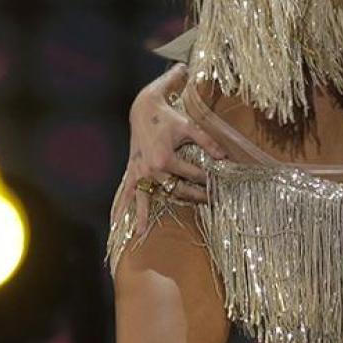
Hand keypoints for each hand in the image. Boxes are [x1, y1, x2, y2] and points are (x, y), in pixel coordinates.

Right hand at [116, 64, 227, 236]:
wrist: (143, 109)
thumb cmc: (167, 117)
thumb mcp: (189, 126)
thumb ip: (207, 141)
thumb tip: (224, 156)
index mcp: (165, 159)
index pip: (192, 175)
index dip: (206, 180)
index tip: (217, 184)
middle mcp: (151, 170)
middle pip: (175, 190)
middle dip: (193, 197)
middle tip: (209, 201)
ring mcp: (140, 173)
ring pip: (150, 197)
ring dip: (148, 214)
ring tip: (144, 233)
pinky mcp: (132, 172)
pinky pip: (126, 193)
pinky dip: (122, 207)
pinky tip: (119, 222)